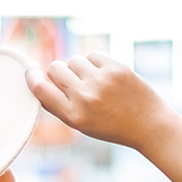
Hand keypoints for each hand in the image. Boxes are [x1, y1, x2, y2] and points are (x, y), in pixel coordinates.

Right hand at [27, 53, 175, 151]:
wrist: (150, 125)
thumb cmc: (113, 125)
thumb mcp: (83, 124)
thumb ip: (61, 104)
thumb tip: (40, 79)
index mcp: (74, 116)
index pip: (40, 89)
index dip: (32, 77)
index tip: (31, 71)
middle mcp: (85, 98)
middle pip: (55, 68)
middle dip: (60, 73)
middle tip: (75, 83)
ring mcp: (101, 81)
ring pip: (74, 60)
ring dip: (80, 68)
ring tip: (96, 83)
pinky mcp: (116, 68)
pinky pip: (92, 55)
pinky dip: (97, 63)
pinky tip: (108, 77)